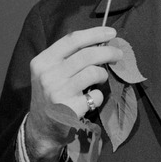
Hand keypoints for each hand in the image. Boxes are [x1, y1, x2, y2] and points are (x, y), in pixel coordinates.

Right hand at [24, 27, 121, 161]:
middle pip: (87, 54)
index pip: (72, 40)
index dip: (95, 33)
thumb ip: (70, 57)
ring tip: (101, 79)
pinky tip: (90, 99)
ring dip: (103, 74)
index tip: (111, 32)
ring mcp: (57, 92)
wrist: (42, 129)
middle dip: (108, 52)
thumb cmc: (53, 94)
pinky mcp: (69, 108)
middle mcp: (47, 75)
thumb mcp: (51, 72)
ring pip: (94, 72)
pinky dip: (99, 95)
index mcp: (42, 61)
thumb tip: (102, 41)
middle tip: (118, 55)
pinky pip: (96, 95)